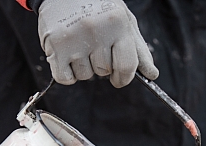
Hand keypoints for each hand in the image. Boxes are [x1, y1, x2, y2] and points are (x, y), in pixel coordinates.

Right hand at [37, 0, 158, 87]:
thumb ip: (139, 49)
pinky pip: (65, 78)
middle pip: (104, 72)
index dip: (124, 78)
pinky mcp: (54, 45)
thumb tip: (151, 75)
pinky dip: (67, 73)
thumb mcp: (124, 20)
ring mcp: (73, 38)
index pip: (127, 66)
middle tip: (95, 47)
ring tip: (80, 45)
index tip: (120, 79)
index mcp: (117, 23)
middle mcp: (95, 30)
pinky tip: (68, 55)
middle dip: (102, 66)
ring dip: (84, 68)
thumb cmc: (98, 6)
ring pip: (85, 76)